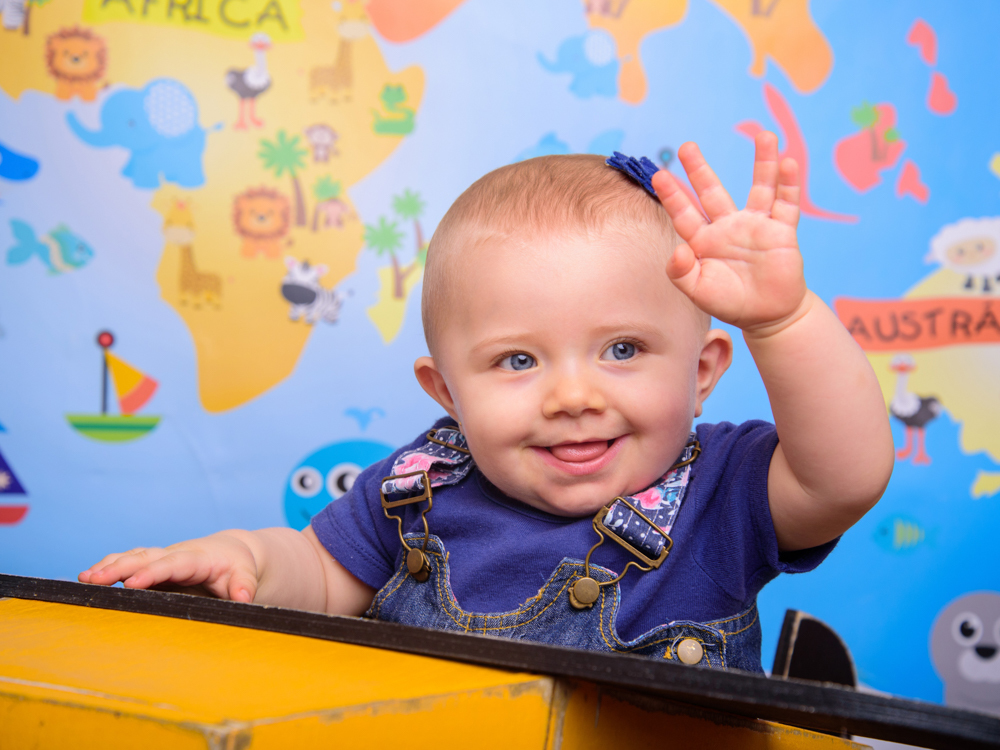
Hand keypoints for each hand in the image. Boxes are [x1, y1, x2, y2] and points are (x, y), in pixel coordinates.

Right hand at [78, 531, 260, 602]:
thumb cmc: (236, 566)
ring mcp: (161, 559)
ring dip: (109, 566)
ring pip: (132, 557)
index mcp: (197, 559)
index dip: (152, 573)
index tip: (131, 583)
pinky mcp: (152, 565)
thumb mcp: (245, 575)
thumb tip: (244, 599)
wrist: (229, 551)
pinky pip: (128, 562)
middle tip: (94, 579)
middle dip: (120, 567)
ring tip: (85, 579)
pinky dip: (109, 567)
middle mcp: (175, 555)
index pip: (173, 564)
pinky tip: (87, 579)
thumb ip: (244, 586)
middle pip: (145, 557)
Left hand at [651, 131, 806, 333]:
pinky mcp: (781, 231)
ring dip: (763, 162)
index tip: (659, 175)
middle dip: (699, 169)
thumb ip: (683, 273)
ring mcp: (756, 226)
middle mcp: (728, 227)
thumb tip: (678, 250)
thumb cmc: (730, 303)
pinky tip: (789, 163)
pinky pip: (786, 204)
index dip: (673, 195)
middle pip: (712, 192)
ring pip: (760, 188)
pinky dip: (789, 184)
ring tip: (764, 135)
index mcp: (704, 241)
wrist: (768, 315)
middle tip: (687, 147)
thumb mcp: (699, 291)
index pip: (684, 214)